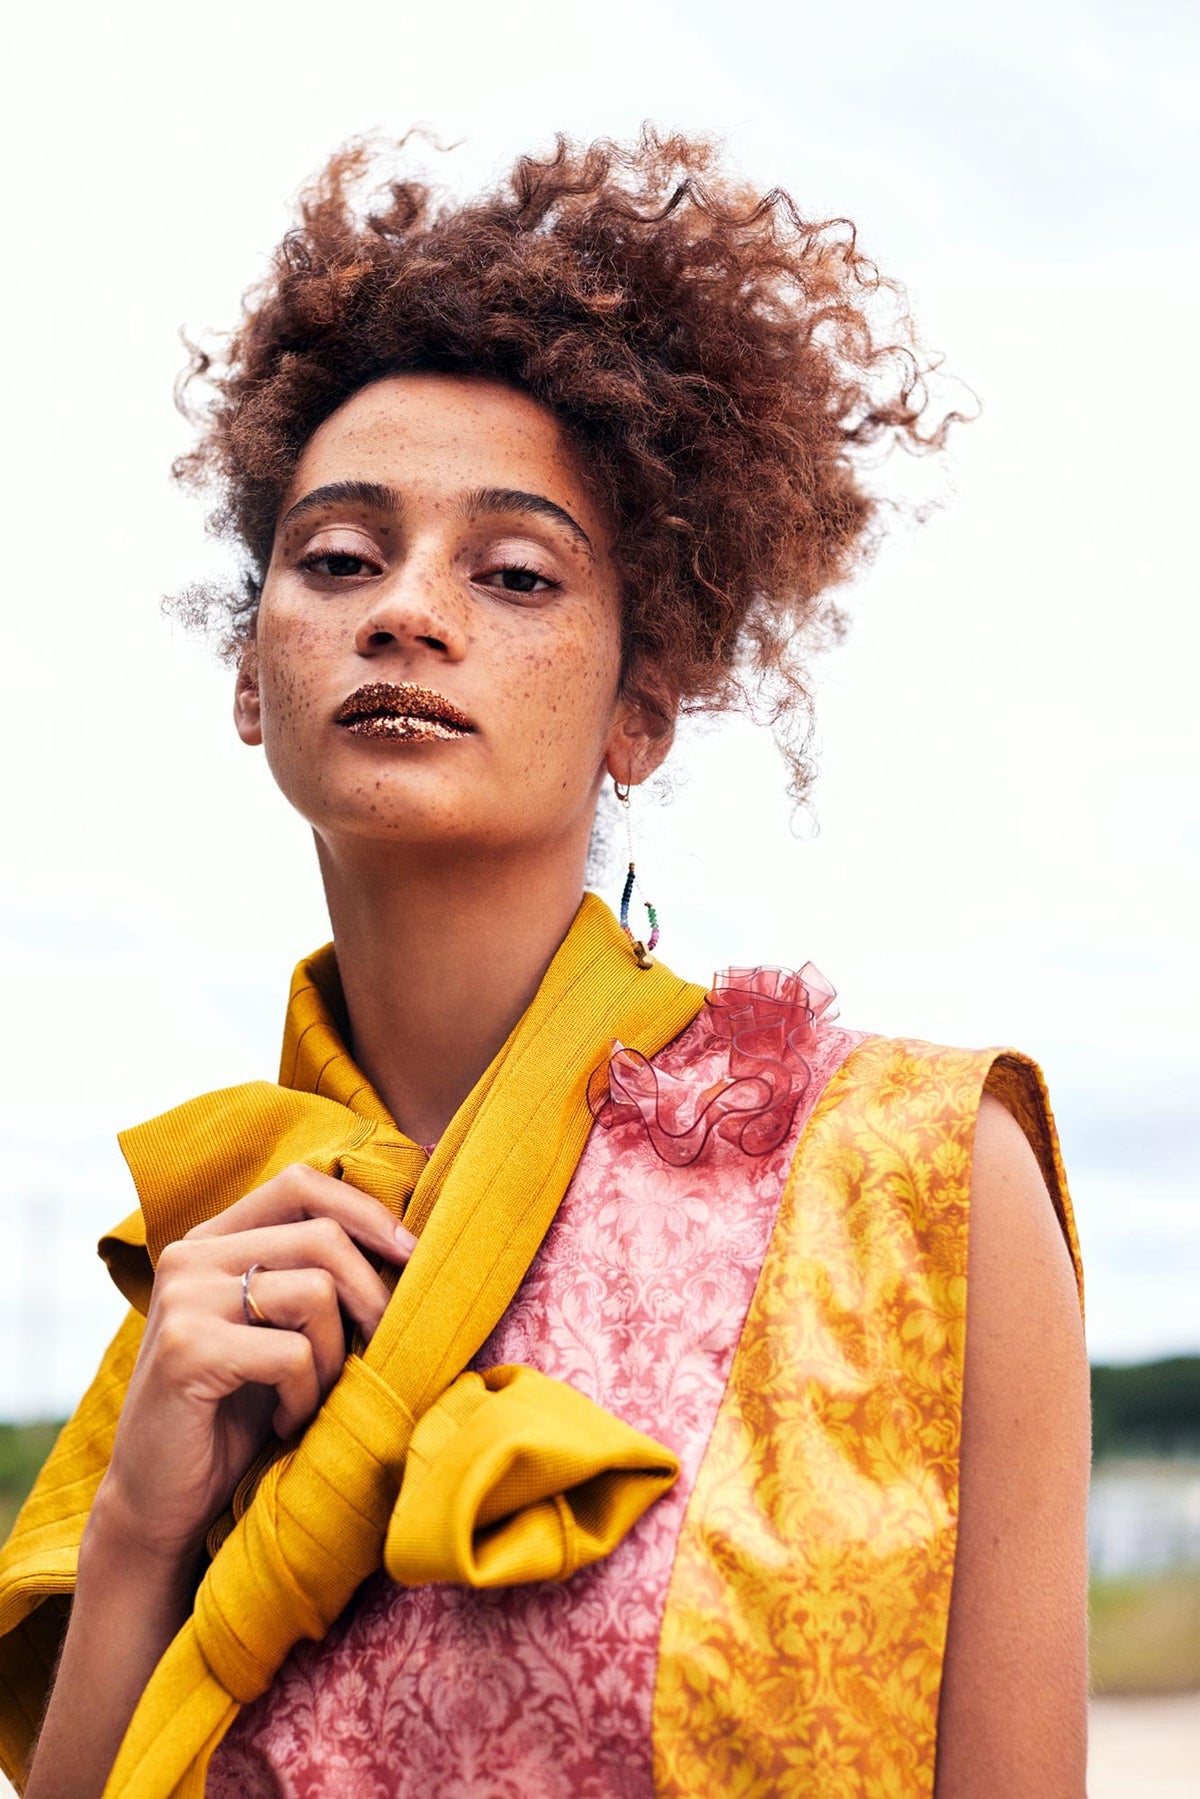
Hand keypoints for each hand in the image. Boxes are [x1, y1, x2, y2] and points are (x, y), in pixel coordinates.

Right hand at [88, 1163, 415, 1571]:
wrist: (160, 1502)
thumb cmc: (235, 1413)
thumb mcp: (278, 1331)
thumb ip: (313, 1277)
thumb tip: (408, 1243)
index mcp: (211, 1240)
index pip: (301, 1184)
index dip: (367, 1212)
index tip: (411, 1254)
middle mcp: (190, 1256)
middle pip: (322, 1236)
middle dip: (370, 1297)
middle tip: (378, 1351)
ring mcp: (184, 1298)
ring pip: (316, 1291)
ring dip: (333, 1358)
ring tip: (311, 1397)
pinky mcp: (188, 1350)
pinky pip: (292, 1354)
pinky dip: (306, 1397)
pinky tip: (284, 1423)